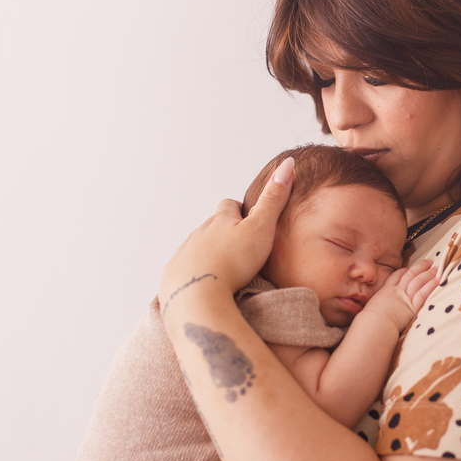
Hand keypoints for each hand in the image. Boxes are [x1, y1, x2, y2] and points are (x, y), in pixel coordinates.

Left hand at [159, 157, 294, 302]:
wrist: (199, 296)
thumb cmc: (233, 262)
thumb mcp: (261, 228)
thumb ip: (273, 199)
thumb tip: (287, 163)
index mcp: (220, 220)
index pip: (229, 206)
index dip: (239, 210)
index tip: (247, 217)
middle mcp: (199, 233)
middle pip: (211, 226)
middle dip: (222, 232)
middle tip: (238, 244)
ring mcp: (184, 253)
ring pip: (197, 246)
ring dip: (209, 253)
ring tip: (224, 267)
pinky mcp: (174, 275)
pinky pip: (184, 269)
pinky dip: (195, 272)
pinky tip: (205, 283)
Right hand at [361, 259, 438, 332]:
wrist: (375, 323)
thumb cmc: (370, 319)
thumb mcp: (371, 306)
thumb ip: (376, 303)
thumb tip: (375, 307)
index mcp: (386, 290)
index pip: (396, 276)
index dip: (404, 271)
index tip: (409, 268)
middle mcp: (397, 291)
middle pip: (410, 275)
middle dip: (420, 267)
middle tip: (429, 261)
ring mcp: (405, 297)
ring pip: (418, 281)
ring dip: (428, 273)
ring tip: (437, 268)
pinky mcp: (412, 306)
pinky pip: (423, 293)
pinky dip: (431, 285)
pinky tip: (438, 280)